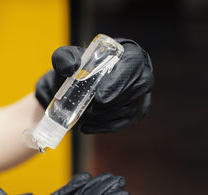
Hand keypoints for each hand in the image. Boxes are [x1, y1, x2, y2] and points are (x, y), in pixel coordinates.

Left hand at [36, 38, 153, 133]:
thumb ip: (65, 58)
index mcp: (131, 54)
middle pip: (132, 93)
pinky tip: (87, 126)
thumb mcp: (67, 57)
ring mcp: (142, 95)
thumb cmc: (79, 66)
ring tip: (84, 117)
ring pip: (128, 110)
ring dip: (104, 117)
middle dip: (107, 106)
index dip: (118, 83)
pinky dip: (104, 127)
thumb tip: (71, 67)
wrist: (83, 81)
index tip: (99, 97)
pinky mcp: (136, 112)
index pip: (132, 67)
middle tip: (86, 111)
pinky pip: (124, 123)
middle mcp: (142, 74)